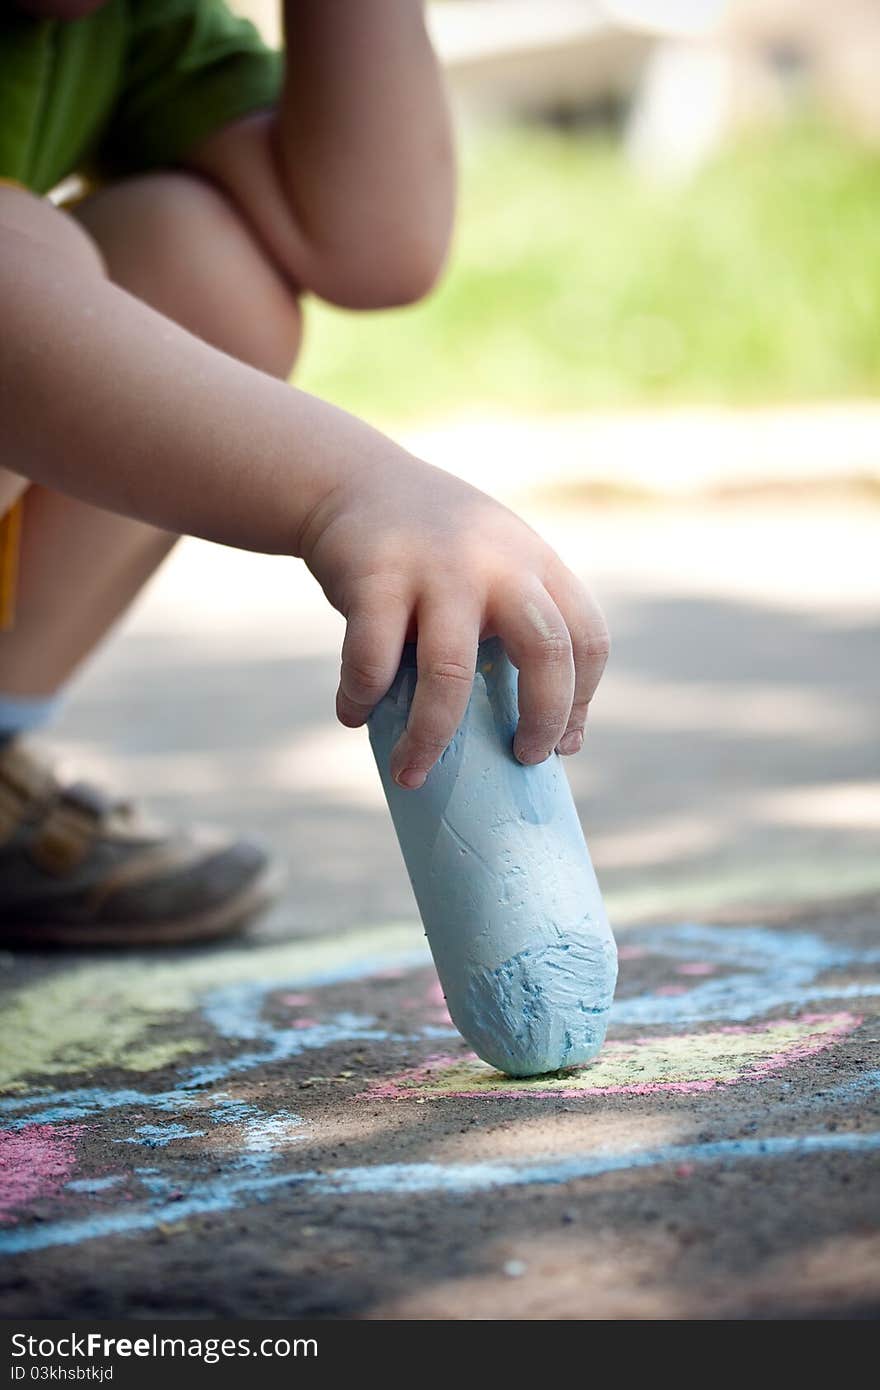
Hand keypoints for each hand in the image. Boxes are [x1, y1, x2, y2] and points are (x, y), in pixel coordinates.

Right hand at [300, 452, 609, 788]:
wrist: (353, 481)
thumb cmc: (432, 552)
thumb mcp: (494, 565)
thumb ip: (521, 625)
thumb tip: (548, 736)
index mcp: (536, 564)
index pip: (587, 638)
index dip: (580, 700)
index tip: (559, 744)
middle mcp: (497, 561)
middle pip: (546, 652)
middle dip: (541, 719)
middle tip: (520, 759)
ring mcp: (437, 567)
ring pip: (450, 673)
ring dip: (430, 737)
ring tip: (412, 772)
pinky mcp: (375, 575)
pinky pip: (372, 660)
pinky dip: (360, 698)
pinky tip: (354, 713)